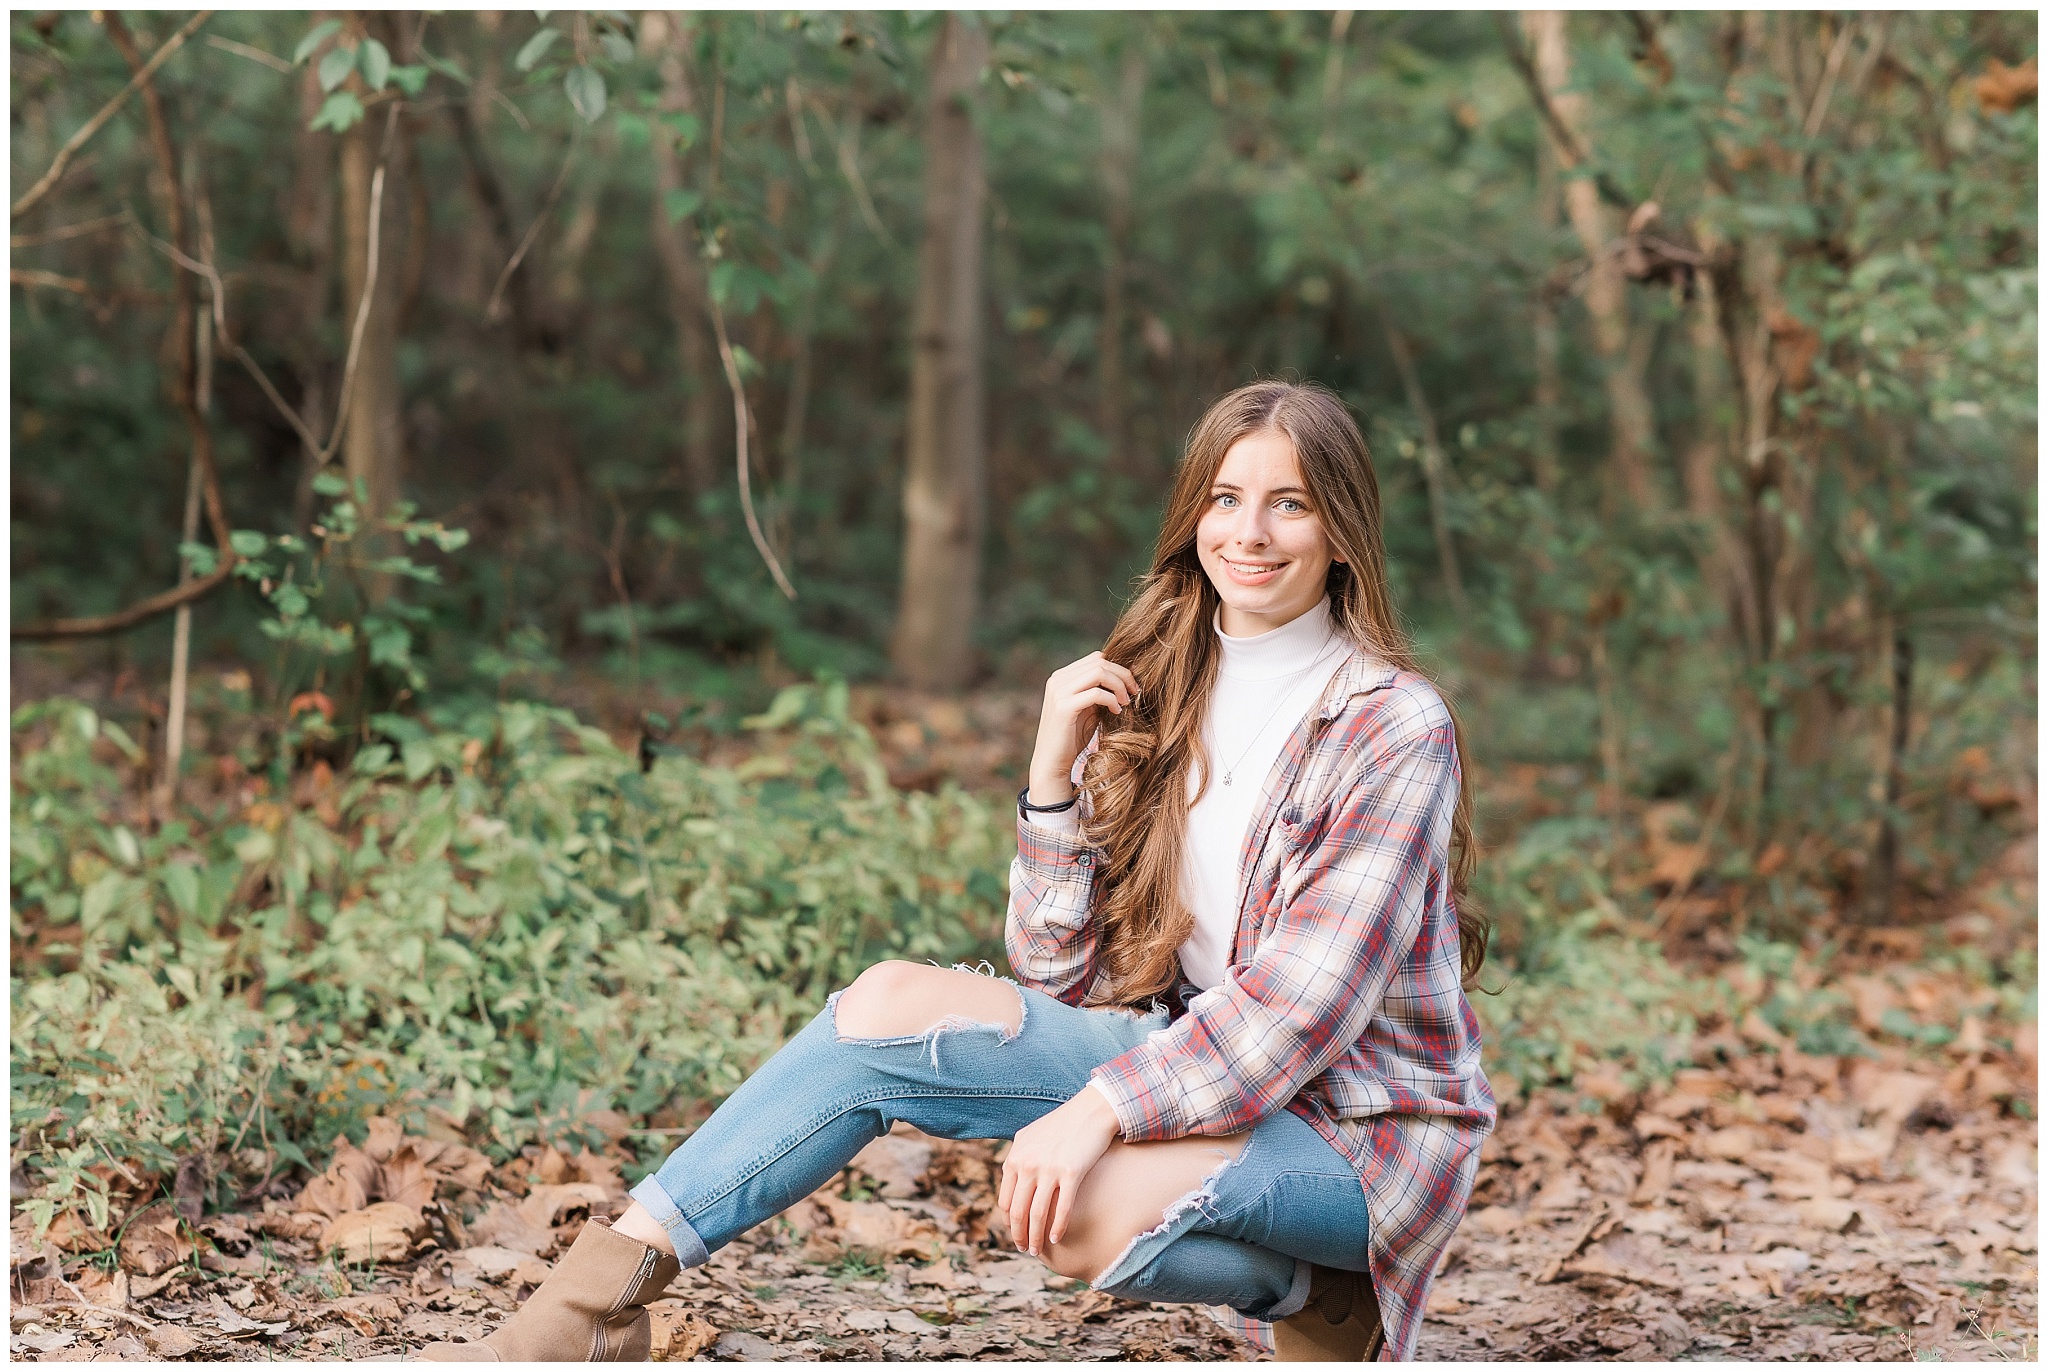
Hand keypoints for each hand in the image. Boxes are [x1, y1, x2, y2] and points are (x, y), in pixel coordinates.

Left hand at [998, 1084, 1120, 1256]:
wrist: (1091, 1111)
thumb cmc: (1062, 1125)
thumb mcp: (1030, 1136)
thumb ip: (1018, 1157)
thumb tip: (1010, 1179)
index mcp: (1016, 1157)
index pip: (1005, 1200)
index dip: (1008, 1222)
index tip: (1015, 1233)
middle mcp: (1028, 1164)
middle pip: (1018, 1211)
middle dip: (1019, 1235)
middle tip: (1024, 1249)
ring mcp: (1049, 1169)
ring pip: (1037, 1214)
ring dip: (1035, 1238)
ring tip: (1037, 1250)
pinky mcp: (1072, 1173)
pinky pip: (1062, 1209)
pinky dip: (1057, 1228)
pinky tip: (1056, 1239)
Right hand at [1027, 651, 1141, 805]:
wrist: (1052, 762)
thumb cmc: (1073, 737)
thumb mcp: (1088, 709)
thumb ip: (1100, 691)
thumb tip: (1127, 677)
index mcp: (1062, 677)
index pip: (1096, 658)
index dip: (1118, 668)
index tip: (1131, 686)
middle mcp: (1058, 680)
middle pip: (1100, 662)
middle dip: (1123, 675)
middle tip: (1135, 693)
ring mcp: (1058, 692)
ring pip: (1099, 672)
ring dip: (1119, 685)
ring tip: (1126, 702)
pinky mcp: (1063, 707)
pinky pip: (1096, 693)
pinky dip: (1111, 700)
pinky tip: (1117, 711)